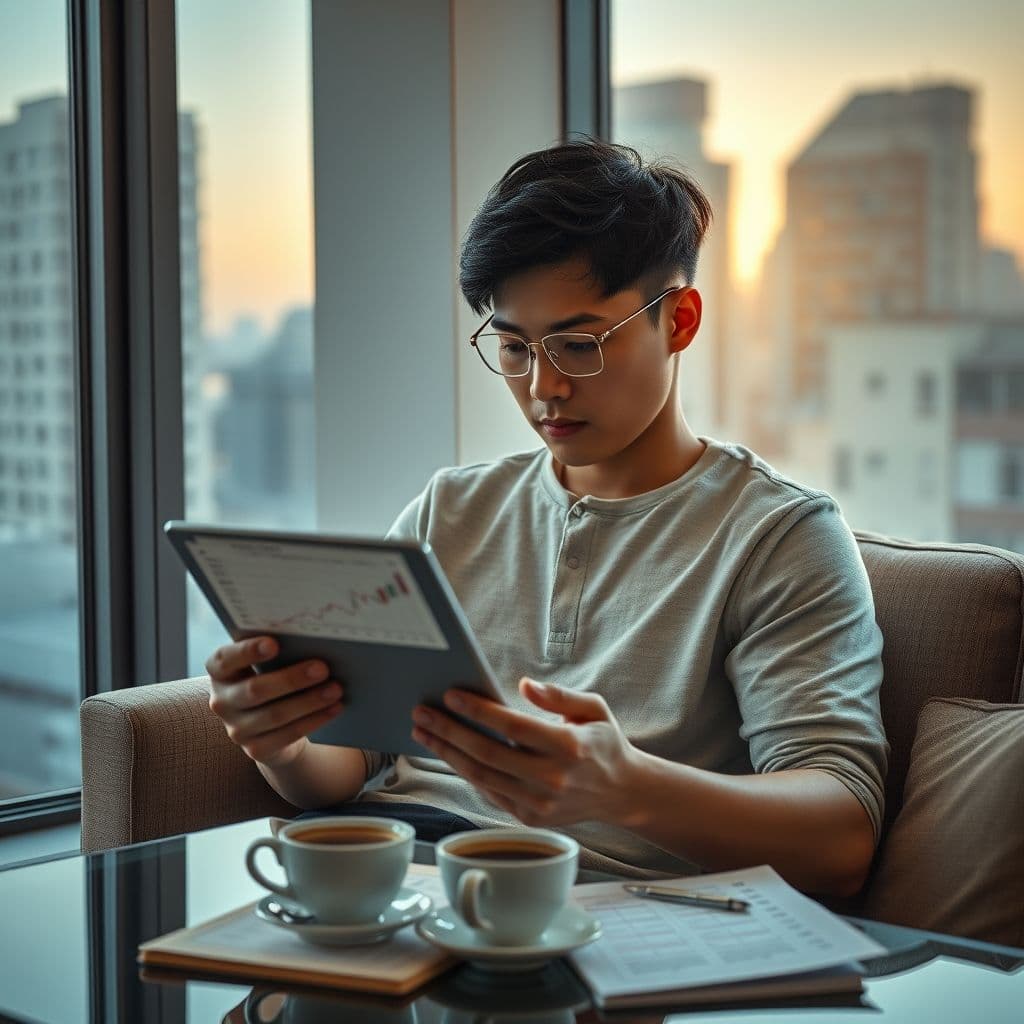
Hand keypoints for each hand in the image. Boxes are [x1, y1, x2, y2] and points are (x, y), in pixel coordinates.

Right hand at [206, 637, 343, 768]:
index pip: (224, 660)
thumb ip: (279, 649)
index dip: (247, 651)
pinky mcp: (256, 749)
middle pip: (254, 690)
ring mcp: (237, 729)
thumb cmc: (272, 676)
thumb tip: (312, 638)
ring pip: (275, 715)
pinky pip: (287, 735)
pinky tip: (335, 708)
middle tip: (323, 668)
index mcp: (220, 672)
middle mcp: (222, 701)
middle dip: (291, 679)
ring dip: (309, 701)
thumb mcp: (268, 662)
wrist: (272, 723)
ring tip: (336, 689)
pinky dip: (314, 720)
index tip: (274, 643)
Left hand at [411, 678, 639, 827]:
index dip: (479, 711)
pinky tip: (447, 752)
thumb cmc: (603, 742)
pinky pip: (489, 792)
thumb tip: (524, 685)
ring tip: (423, 732)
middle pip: (488, 753)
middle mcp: (553, 779)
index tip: (451, 694)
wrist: (621, 793)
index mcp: (569, 747)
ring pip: (482, 776)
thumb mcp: (593, 709)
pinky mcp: (531, 817)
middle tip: (421, 712)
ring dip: (447, 753)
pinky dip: (465, 771)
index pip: (513, 727)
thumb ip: (559, 696)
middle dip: (449, 731)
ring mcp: (540, 803)